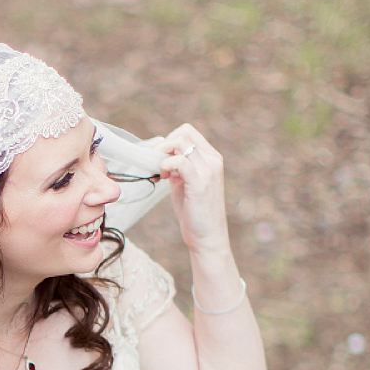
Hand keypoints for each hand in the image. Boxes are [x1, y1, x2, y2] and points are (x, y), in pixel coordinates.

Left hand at [157, 125, 229, 255]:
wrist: (207, 237)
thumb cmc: (195, 212)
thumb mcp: (187, 183)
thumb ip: (179, 168)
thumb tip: (161, 155)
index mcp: (212, 158)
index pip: (188, 132)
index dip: (169, 140)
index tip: (161, 158)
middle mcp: (213, 160)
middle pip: (183, 133)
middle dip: (163, 146)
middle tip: (157, 165)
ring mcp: (208, 171)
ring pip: (180, 143)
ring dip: (162, 154)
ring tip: (161, 173)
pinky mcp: (199, 183)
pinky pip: (179, 161)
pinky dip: (165, 165)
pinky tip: (163, 178)